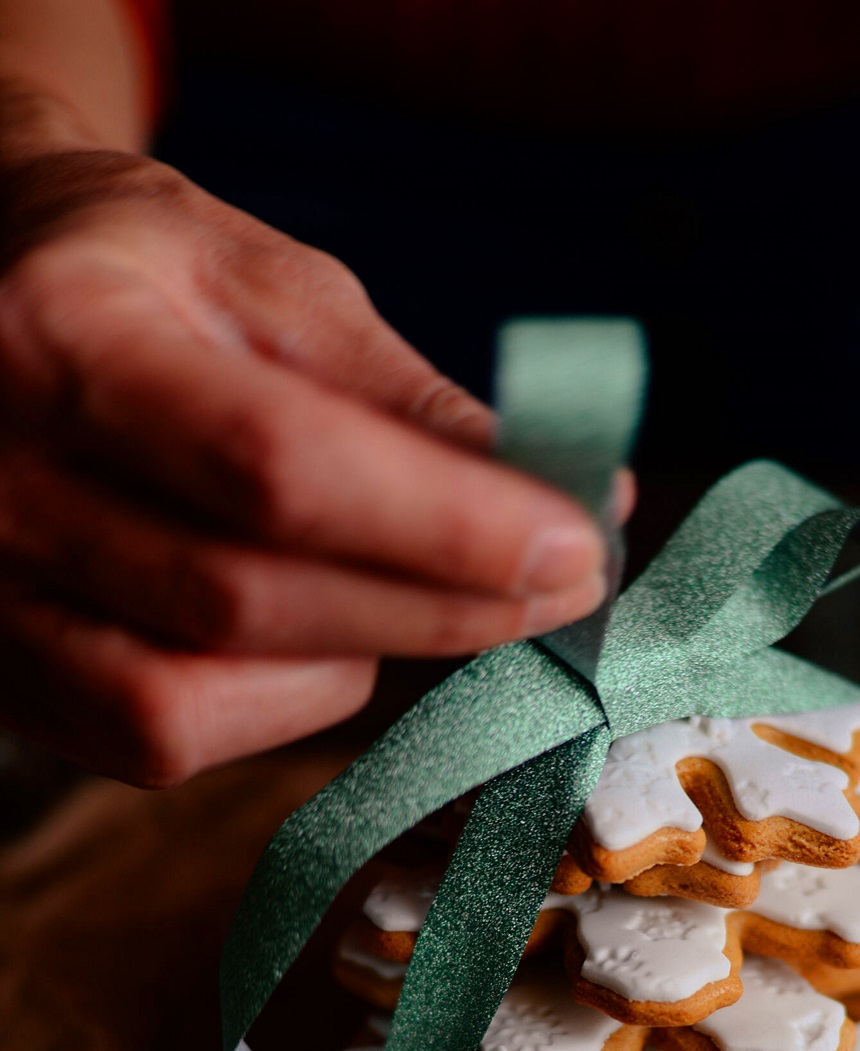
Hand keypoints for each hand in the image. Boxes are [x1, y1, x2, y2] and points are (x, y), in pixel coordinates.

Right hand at [0, 148, 608, 784]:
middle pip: (243, 597)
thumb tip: (567, 496)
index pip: (272, 464)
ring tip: (446, 590)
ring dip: (368, 654)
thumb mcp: (269, 281)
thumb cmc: (144, 277)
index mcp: (60, 337)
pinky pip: (163, 737)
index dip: (442, 522)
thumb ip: (401, 395)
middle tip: (565, 584)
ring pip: (198, 695)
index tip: (576, 540)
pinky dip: (287, 700)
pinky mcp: (9, 674)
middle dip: (440, 605)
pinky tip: (334, 631)